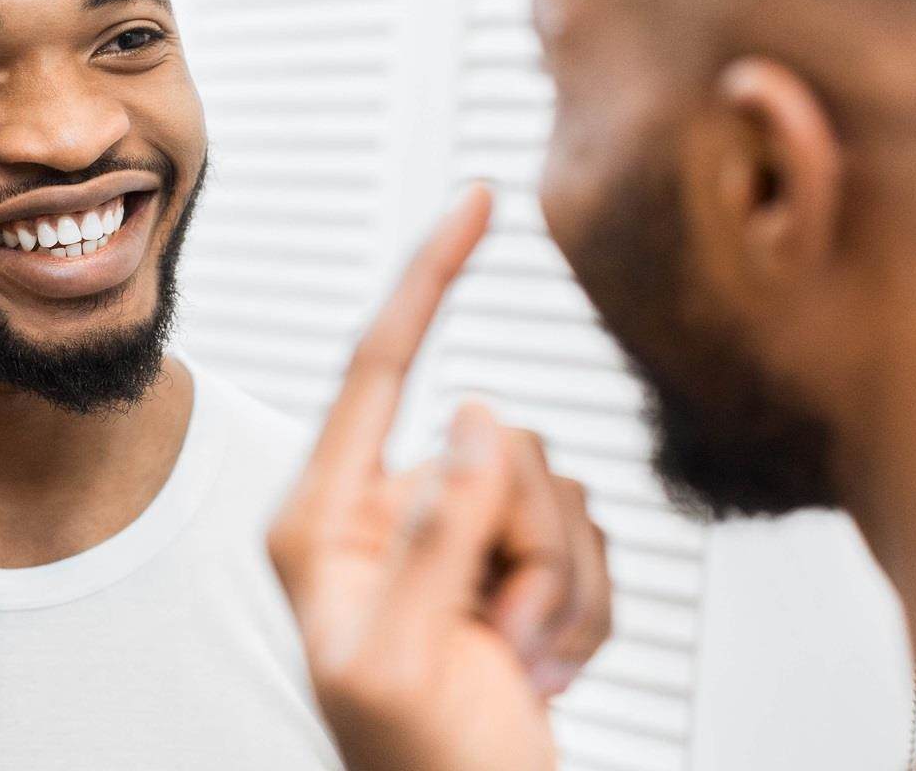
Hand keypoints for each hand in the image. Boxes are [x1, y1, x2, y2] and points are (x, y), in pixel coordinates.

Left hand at [267, 185, 611, 770]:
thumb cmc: (415, 765)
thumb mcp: (408, 656)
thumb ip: (439, 533)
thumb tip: (476, 416)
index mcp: (327, 519)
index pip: (378, 367)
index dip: (427, 279)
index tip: (472, 201)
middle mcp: (389, 511)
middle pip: (499, 439)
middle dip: (525, 540)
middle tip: (500, 632)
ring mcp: (454, 535)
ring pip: (553, 485)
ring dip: (556, 583)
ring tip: (512, 656)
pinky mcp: (512, 561)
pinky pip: (588, 535)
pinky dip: (582, 608)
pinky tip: (538, 662)